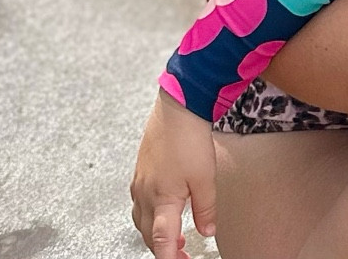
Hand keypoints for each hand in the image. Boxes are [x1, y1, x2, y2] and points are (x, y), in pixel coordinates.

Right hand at [129, 91, 218, 258]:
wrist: (178, 105)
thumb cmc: (189, 137)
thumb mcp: (205, 177)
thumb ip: (205, 209)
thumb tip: (207, 231)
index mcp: (161, 199)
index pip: (161, 241)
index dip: (169, 258)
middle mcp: (145, 193)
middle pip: (149, 235)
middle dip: (164, 249)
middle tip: (182, 254)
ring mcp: (139, 182)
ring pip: (141, 220)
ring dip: (156, 233)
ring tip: (176, 238)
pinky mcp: (140, 171)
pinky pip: (139, 203)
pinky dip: (151, 215)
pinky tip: (165, 209)